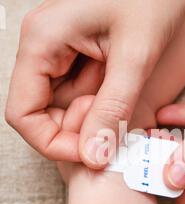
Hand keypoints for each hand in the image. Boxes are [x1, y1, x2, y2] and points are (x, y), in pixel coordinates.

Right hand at [5, 0, 184, 167]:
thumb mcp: (135, 56)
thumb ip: (113, 107)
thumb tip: (93, 156)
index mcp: (42, 42)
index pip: (23, 115)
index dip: (52, 143)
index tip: (89, 153)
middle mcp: (43, 48)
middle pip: (42, 113)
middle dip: (77, 129)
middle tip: (112, 122)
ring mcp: (60, 52)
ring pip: (64, 106)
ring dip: (93, 115)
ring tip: (122, 93)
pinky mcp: (79, 56)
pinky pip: (81, 94)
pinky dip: (102, 103)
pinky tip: (122, 88)